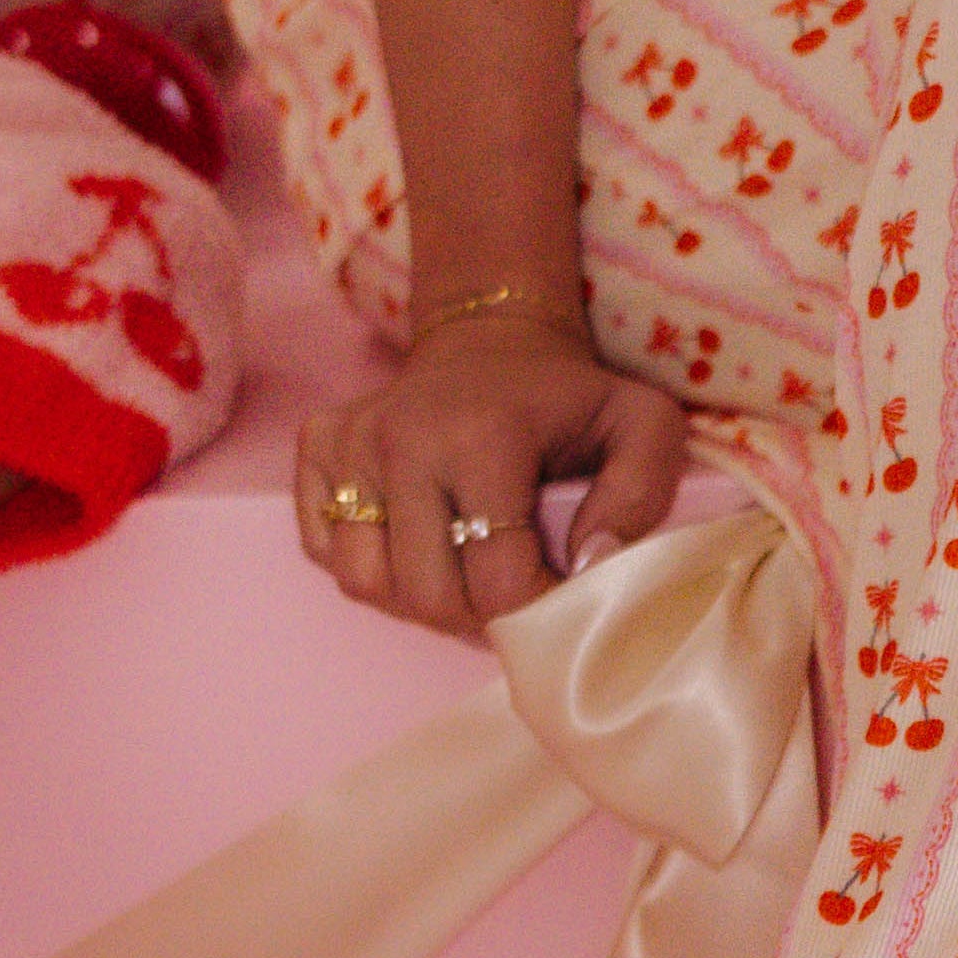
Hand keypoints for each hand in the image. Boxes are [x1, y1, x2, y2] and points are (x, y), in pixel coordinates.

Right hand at [295, 308, 686, 637]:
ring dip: (417, 598)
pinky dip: (371, 566)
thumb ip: (641, 496)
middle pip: (428, 596)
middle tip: (506, 587)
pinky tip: (413, 539)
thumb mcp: (641, 427)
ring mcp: (350, 442)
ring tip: (459, 569)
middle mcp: (401, 436)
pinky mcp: (316, 449)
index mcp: (481, 435)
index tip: (554, 588)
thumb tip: (590, 563)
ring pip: (367, 583)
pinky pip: (326, 552)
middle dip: (475, 615)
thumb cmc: (566, 401)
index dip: (534, 610)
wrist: (490, 342)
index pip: (497, 583)